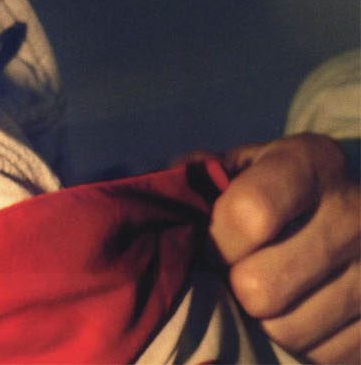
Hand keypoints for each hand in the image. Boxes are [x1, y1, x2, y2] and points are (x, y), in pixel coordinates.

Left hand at [209, 134, 359, 362]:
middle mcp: (355, 214)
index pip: (247, 214)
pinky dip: (303, 343)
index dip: (218, 238)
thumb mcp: (247, 165)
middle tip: (241, 271)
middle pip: (260, 286)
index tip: (216, 239)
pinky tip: (304, 310)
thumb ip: (201, 176)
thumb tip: (165, 199)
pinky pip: (321, 357)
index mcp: (313, 163)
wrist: (357, 216)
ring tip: (273, 290)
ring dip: (267, 320)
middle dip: (237, 284)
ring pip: (287, 331)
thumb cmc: (281, 189)